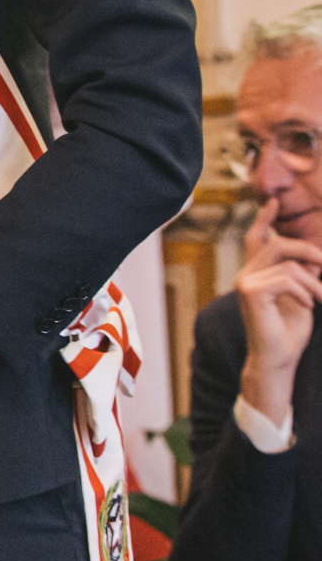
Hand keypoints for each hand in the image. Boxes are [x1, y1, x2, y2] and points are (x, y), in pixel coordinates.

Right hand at [237, 198, 321, 425]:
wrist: (277, 359)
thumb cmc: (289, 332)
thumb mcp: (303, 296)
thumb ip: (303, 275)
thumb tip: (314, 257)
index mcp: (256, 274)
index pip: (257, 238)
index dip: (265, 218)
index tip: (273, 201)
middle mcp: (246, 274)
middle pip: (279, 244)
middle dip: (308, 251)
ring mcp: (245, 282)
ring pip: (289, 264)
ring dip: (313, 282)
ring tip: (319, 299)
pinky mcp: (252, 292)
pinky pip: (288, 278)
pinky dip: (306, 292)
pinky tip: (309, 306)